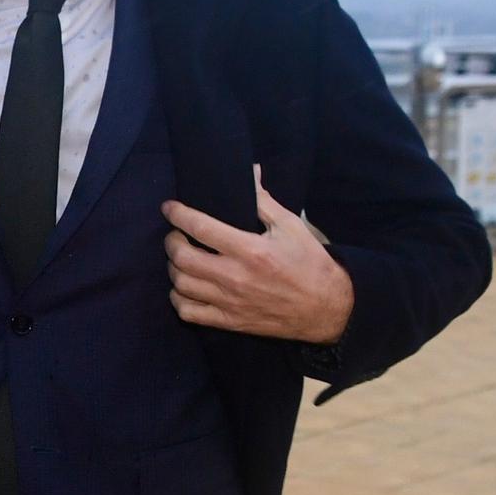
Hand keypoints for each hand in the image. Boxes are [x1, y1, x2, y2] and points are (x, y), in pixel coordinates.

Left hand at [162, 167, 354, 344]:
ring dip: (173, 268)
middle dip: (171, 241)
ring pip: (180, 285)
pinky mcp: (229, 321)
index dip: (178, 215)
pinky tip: (184, 287)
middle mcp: (235, 277)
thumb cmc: (309, 263)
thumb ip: (263, 201)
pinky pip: (188, 312)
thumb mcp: (291, 226)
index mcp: (250, 249)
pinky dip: (178, 298)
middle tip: (175, 234)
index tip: (169, 208)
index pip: (201, 227)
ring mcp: (229, 302)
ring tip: (180, 258)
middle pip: (182, 257)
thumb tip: (249, 173)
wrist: (326, 308)